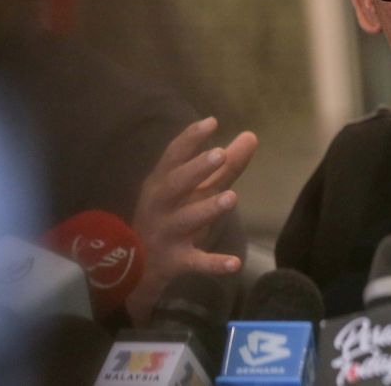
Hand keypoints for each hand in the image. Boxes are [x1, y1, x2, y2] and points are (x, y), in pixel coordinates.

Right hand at [126, 116, 256, 324]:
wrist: (139, 269)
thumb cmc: (172, 216)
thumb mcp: (197, 190)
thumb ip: (225, 166)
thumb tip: (252, 136)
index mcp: (162, 183)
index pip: (173, 156)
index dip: (190, 139)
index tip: (211, 122)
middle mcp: (160, 205)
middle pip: (175, 184)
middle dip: (196, 169)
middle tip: (220, 154)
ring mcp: (165, 234)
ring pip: (185, 219)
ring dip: (207, 208)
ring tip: (232, 197)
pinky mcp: (174, 261)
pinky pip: (195, 262)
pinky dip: (214, 264)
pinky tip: (235, 264)